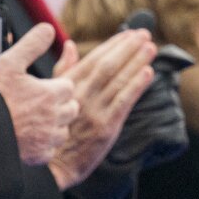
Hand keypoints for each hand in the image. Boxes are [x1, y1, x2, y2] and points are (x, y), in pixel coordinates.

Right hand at [0, 25, 75, 164]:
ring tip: (30, 119)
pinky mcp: (40, 156)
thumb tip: (49, 28)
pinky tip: (26, 136)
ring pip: (63, 130)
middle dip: (59, 105)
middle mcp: (55, 118)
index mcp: (51, 94)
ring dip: (53, 125)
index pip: (68, 86)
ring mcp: (48, 139)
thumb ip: (32, 44)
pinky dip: (42, 144)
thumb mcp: (9, 62)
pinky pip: (50, 150)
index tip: (40, 87)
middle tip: (36, 103)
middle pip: (71, 108)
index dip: (54, 86)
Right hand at [47, 29, 155, 189]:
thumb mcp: (48, 94)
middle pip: (109, 65)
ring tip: (150, 48)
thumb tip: (70, 45)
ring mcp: (95, 110)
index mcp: (67, 85)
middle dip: (128, 48)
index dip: (113, 44)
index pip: (93, 58)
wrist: (52, 164)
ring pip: (118, 80)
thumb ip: (63, 69)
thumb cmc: (49, 129)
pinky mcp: (106, 126)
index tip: (128, 33)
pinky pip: (124, 101)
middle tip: (144, 34)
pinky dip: (136, 85)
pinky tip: (148, 73)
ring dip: (136, 62)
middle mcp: (81, 94)